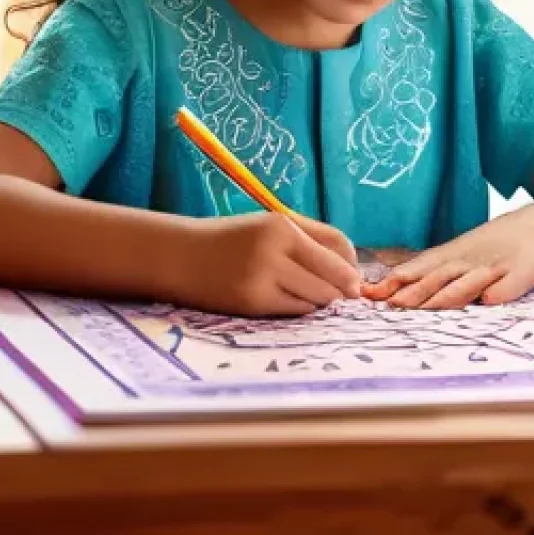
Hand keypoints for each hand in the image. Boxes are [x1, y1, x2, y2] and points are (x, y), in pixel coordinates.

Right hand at [184, 212, 360, 316]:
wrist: (179, 255)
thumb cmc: (231, 239)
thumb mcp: (270, 226)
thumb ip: (311, 240)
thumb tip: (353, 272)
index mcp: (282, 224)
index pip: (337, 245)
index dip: (352, 264)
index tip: (354, 276)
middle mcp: (274, 248)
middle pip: (332, 275)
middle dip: (342, 287)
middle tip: (344, 294)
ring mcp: (262, 277)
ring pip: (317, 296)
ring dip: (322, 299)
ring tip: (308, 292)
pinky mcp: (252, 302)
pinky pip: (296, 310)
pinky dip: (301, 307)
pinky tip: (290, 299)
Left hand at [361, 212, 533, 309]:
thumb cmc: (489, 250)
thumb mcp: (456, 256)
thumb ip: (426, 275)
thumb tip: (387, 292)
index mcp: (450, 258)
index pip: (418, 270)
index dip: (395, 282)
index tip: (370, 294)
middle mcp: (468, 263)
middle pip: (438, 279)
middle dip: (415, 293)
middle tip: (391, 306)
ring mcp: (495, 268)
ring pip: (469, 283)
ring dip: (449, 295)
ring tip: (430, 307)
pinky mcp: (521, 275)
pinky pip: (510, 285)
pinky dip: (500, 292)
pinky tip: (490, 300)